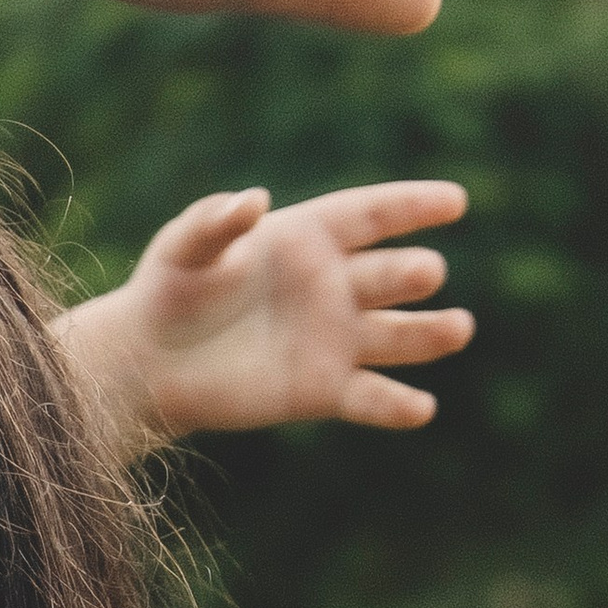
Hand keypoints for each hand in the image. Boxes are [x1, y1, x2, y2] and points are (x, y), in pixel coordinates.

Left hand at [62, 178, 474, 447]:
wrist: (149, 362)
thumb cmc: (168, 291)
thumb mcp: (184, 248)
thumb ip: (216, 221)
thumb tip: (257, 199)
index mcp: (310, 238)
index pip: (372, 216)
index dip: (413, 206)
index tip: (455, 202)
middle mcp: (335, 286)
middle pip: (389, 276)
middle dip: (412, 274)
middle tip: (425, 274)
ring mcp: (335, 340)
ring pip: (397, 336)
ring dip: (430, 334)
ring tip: (458, 329)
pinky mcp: (325, 391)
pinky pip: (372, 398)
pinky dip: (398, 406)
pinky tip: (422, 408)